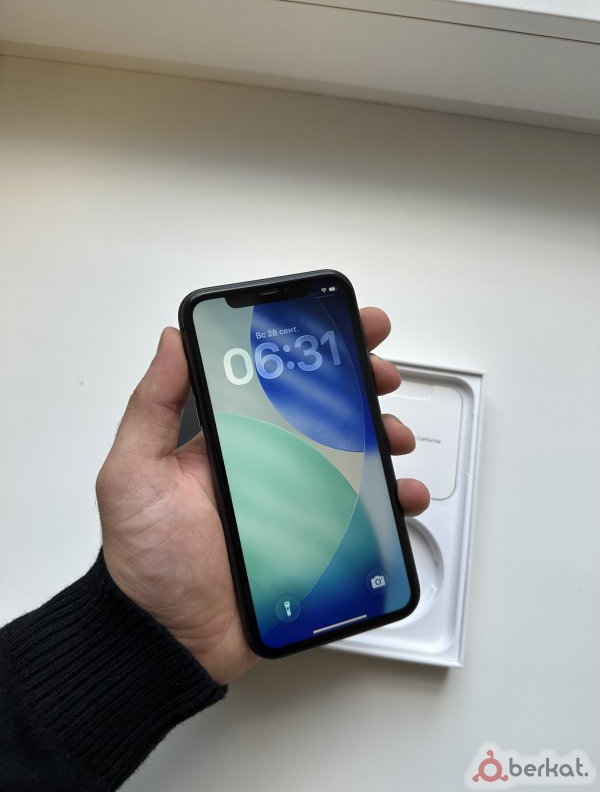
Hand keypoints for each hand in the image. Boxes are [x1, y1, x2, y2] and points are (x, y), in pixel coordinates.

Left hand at [97, 309, 428, 684]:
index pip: (276, 381)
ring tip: (395, 437)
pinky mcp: (314, 542)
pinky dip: (390, 503)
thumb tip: (172, 339)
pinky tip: (403, 496)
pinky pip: (362, 516)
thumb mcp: (134, 470)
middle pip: (323, 413)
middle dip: (359, 386)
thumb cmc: (146, 556)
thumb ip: (152, 405)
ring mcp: (294, 503)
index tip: (343, 328)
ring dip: (382, 439)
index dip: (312, 352)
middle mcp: (266, 463)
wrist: (166, 638)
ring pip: (350, 458)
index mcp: (229, 438)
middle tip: (381, 376)